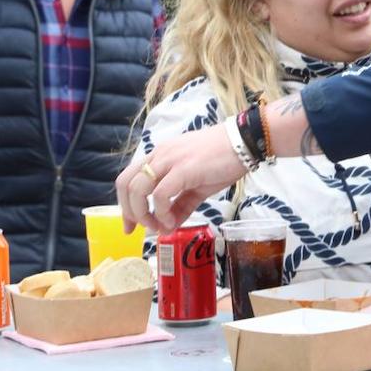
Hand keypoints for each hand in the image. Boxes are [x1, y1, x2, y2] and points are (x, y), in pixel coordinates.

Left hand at [116, 119, 246, 233]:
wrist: (245, 142)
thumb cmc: (224, 160)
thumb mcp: (198, 186)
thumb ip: (181, 206)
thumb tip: (168, 227)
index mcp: (161, 155)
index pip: (130, 178)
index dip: (125, 204)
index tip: (131, 225)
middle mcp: (160, 155)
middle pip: (126, 183)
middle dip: (128, 211)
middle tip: (139, 228)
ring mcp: (169, 160)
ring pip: (137, 189)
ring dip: (143, 214)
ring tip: (158, 225)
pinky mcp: (182, 169)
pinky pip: (160, 195)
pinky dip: (161, 212)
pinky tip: (172, 220)